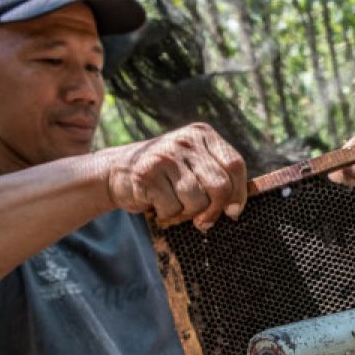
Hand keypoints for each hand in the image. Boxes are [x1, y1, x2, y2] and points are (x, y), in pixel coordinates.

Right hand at [104, 123, 247, 230]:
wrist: (116, 172)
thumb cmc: (165, 177)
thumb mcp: (195, 166)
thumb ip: (217, 177)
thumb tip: (235, 209)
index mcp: (203, 134)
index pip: (235, 165)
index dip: (238, 194)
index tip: (232, 212)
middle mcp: (186, 140)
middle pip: (220, 186)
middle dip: (213, 210)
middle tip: (202, 220)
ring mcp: (166, 154)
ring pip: (197, 201)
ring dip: (187, 214)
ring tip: (174, 205)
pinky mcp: (147, 173)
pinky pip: (172, 208)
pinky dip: (167, 215)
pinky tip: (156, 204)